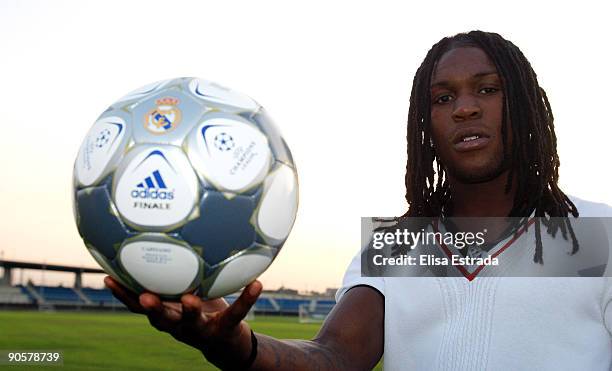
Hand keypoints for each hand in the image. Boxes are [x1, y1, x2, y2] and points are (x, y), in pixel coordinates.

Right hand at [104, 276, 261, 365]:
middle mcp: (179, 325)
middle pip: (161, 319)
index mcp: (167, 313)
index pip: (138, 305)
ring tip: (191, 298)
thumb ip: (175, 270)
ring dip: (190, 311)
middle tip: (146, 295)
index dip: (122, 294)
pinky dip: (247, 298)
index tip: (108, 278)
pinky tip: (257, 283)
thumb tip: (167, 230)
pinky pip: (237, 312)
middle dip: (152, 308)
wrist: (227, 342)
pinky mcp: (226, 329)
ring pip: (193, 323)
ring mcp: (202, 330)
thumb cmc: (201, 308)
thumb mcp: (186, 289)